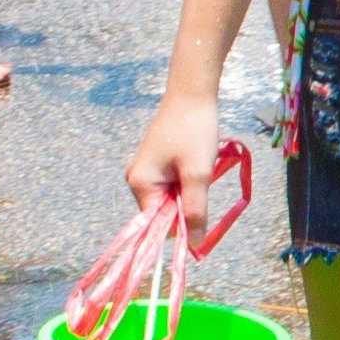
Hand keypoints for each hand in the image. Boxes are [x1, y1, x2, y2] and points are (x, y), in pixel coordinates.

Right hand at [125, 85, 231, 216]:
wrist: (192, 94)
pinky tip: (196, 165)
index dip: (181, 226)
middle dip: (187, 206)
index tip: (202, 218)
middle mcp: (136, 181)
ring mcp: (146, 172)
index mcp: (140, 184)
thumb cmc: (194, 131)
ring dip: (190, 193)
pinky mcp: (157, 165)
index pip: (157, 225)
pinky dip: (188, 183)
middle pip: (164, 213)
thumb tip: (193, 246)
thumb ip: (195, 210)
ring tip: (199, 170)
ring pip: (172, 200)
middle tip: (202, 182)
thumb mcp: (198, 174)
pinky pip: (173, 187)